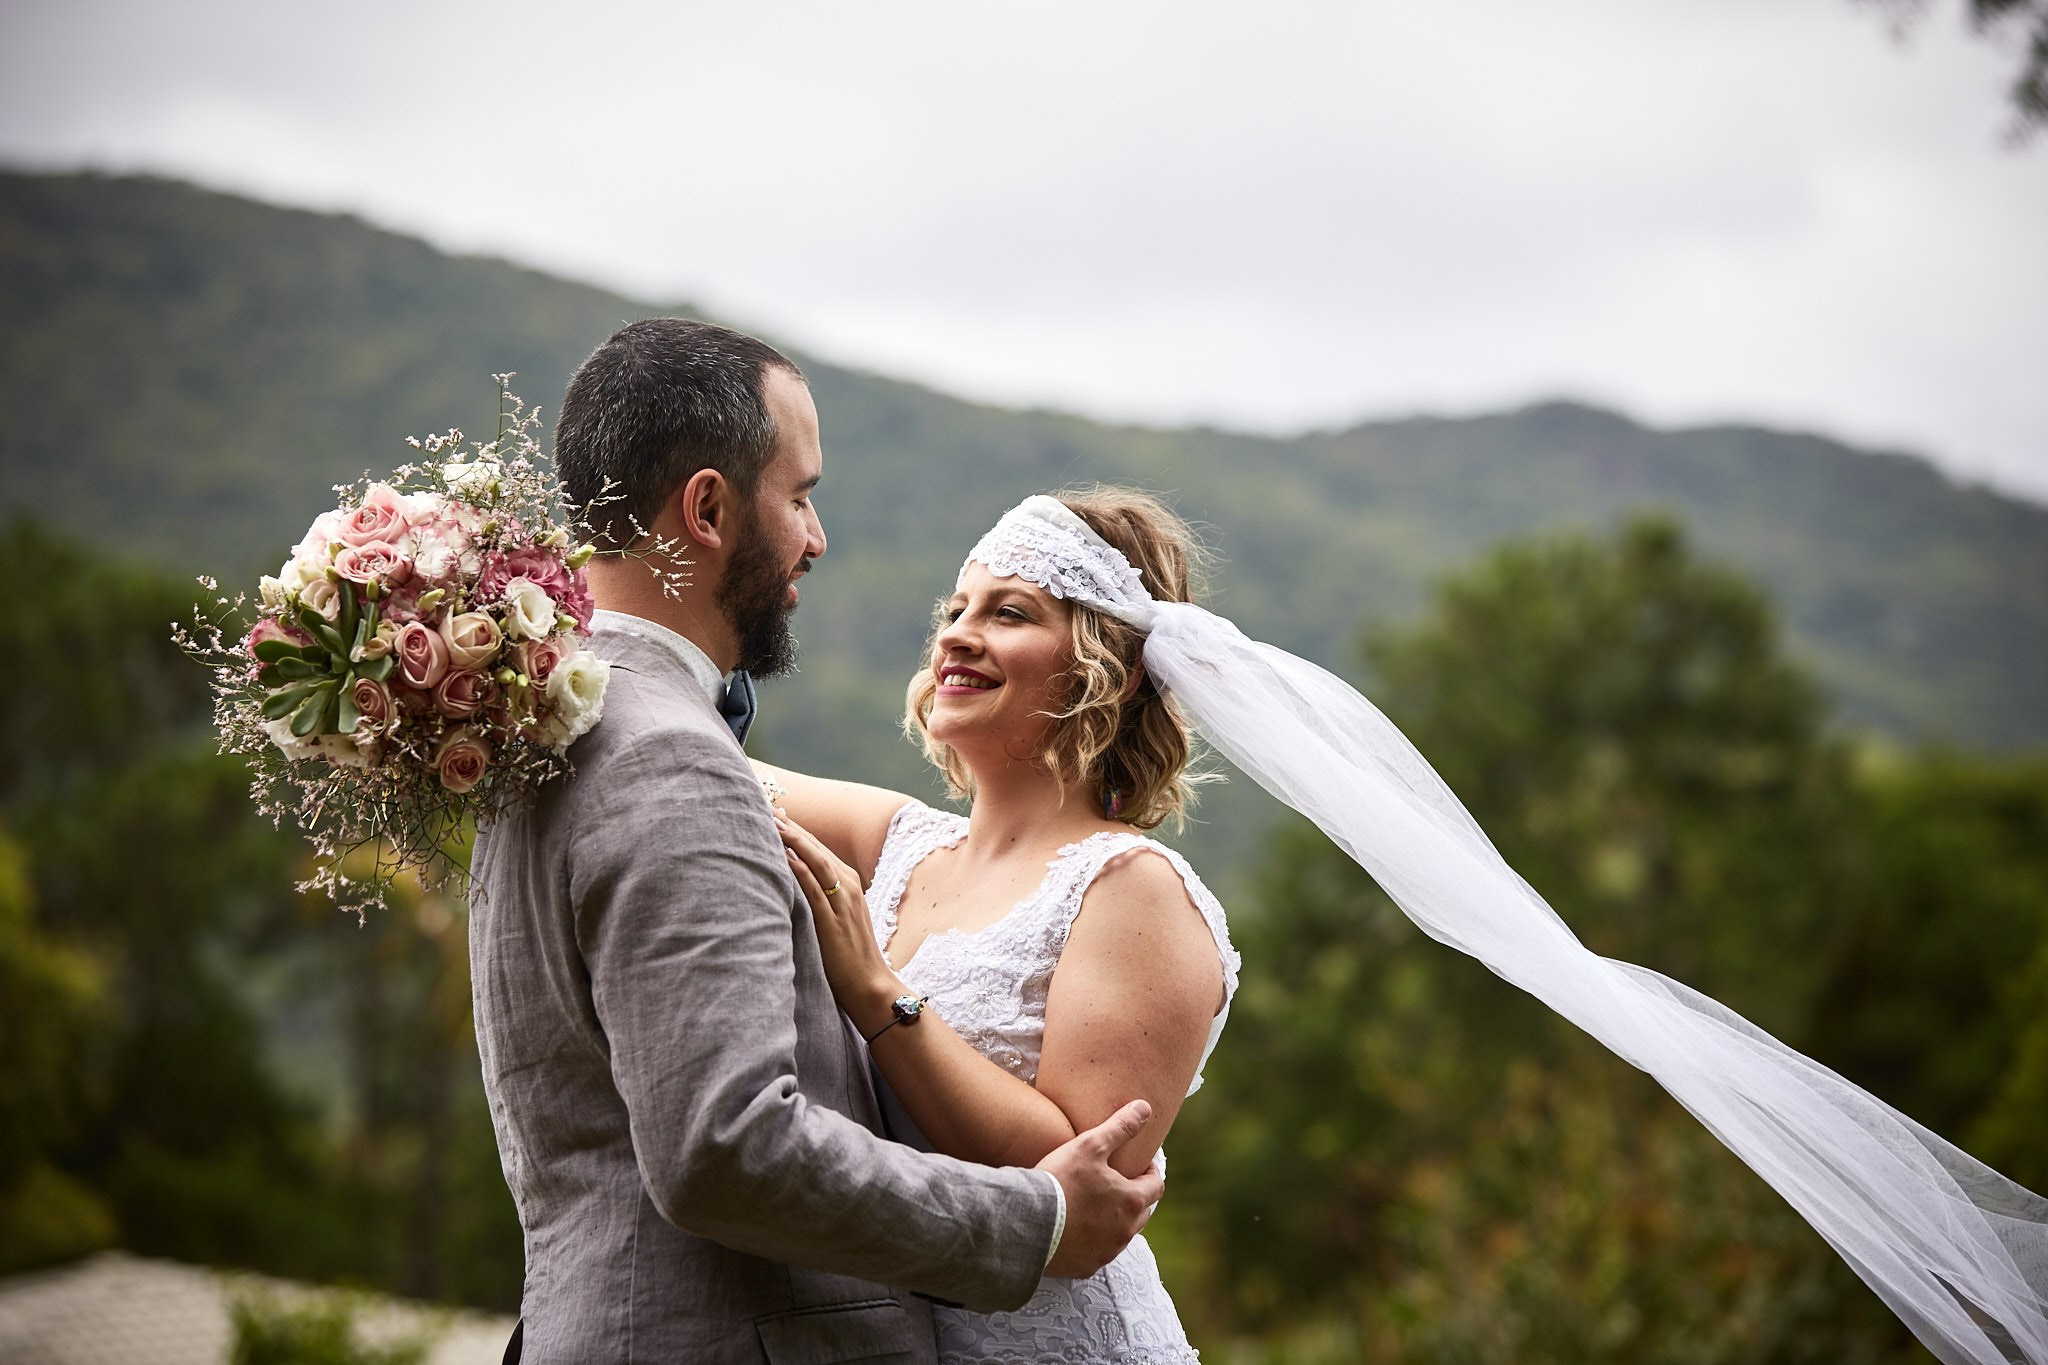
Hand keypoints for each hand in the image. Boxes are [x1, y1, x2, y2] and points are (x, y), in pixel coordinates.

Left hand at [777, 813, 896, 1030]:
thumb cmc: (849, 955)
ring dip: (793, 839)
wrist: (869, 984)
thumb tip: (792, 883)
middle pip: (815, 848)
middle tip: (765, 806)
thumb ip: (819, 898)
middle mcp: (846, 885)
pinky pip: (814, 888)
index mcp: (847, 883)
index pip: (818, 848)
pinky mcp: (833, 919)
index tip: (774, 814)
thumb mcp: (837, 918)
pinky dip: (799, 868)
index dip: (795, 830)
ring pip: (815, 861)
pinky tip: (783, 855)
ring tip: (770, 821)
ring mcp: (842, 901)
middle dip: (790, 826)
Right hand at [1037, 1099, 1164, 1278]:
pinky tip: (1077, 1229)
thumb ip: (1120, 1127)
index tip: (1136, 1163)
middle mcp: (1125, 1232)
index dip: (1149, 1171)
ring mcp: (1106, 1252)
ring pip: (1121, 1234)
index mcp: (1132, 1202)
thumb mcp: (1090, 1145)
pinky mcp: (1086, 1267)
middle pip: (1142, 1212)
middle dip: (1134, 1196)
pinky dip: (1094, 1240)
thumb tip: (1145, 1108)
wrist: (1027, 1224)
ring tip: (1095, 1204)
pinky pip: (1098, 1252)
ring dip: (1115, 1220)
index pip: (1156, 1185)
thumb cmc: (1061, 1181)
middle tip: (1116, 1182)